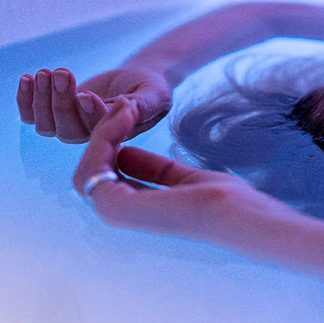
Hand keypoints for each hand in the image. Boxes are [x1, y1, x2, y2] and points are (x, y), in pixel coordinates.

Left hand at [16, 65, 170, 142]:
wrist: (136, 82)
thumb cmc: (149, 90)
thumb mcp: (154, 95)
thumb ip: (143, 104)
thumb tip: (127, 107)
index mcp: (113, 136)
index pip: (97, 131)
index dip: (89, 115)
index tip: (87, 94)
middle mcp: (89, 136)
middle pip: (67, 131)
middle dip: (60, 102)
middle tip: (61, 72)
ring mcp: (69, 126)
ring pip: (46, 126)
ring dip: (41, 99)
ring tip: (45, 73)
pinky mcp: (55, 113)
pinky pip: (31, 116)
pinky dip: (25, 100)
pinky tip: (28, 78)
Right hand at [72, 99, 298, 240]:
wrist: (237, 212)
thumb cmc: (220, 199)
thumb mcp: (180, 176)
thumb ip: (151, 168)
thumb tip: (123, 153)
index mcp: (134, 214)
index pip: (104, 175)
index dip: (110, 142)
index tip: (127, 113)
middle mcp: (120, 217)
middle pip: (89, 171)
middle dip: (102, 133)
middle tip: (124, 105)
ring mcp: (115, 215)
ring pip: (86, 167)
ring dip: (102, 130)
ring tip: (125, 107)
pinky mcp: (115, 208)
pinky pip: (95, 167)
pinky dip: (104, 136)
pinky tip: (124, 117)